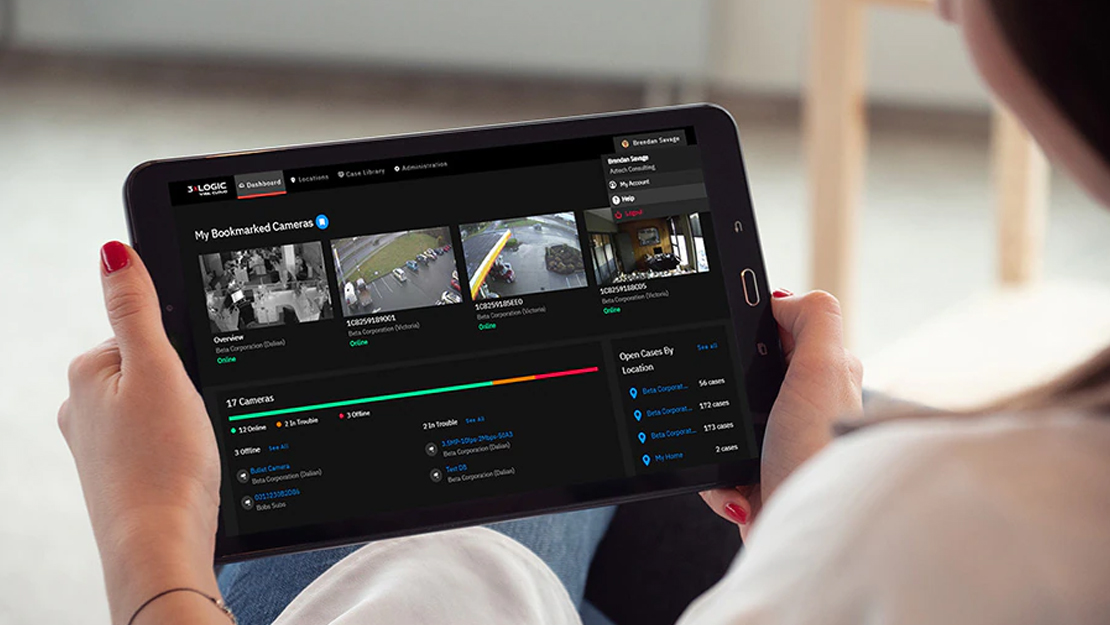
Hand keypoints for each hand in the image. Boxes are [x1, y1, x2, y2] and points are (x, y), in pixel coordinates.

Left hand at [59, 242, 221, 623]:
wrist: (162, 548)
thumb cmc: (161, 465)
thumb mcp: (157, 370)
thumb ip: (136, 308)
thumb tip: (114, 250)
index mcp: (88, 373)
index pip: (146, 331)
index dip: (182, 353)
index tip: (192, 383)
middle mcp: (84, 408)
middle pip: (156, 370)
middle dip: (186, 388)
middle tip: (195, 418)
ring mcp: (101, 446)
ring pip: (162, 409)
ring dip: (186, 422)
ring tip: (193, 448)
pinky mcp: (122, 476)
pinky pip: (161, 443)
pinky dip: (181, 450)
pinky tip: (190, 468)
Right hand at [700, 290, 862, 540]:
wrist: (809, 531)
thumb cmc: (819, 453)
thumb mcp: (823, 368)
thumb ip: (814, 317)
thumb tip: (781, 298)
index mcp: (825, 375)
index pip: (781, 334)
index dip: (754, 332)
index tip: (732, 340)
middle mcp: (806, 409)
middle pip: (743, 377)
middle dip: (723, 391)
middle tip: (732, 406)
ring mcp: (780, 446)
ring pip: (722, 423)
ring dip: (714, 442)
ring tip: (736, 458)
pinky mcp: (759, 480)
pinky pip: (717, 467)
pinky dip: (717, 482)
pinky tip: (735, 490)